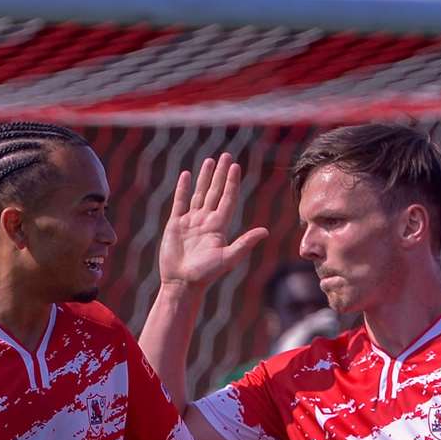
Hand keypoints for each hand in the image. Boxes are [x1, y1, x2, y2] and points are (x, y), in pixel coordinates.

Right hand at [158, 153, 267, 288]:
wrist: (182, 283)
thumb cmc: (205, 274)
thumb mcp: (228, 258)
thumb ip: (245, 243)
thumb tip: (265, 231)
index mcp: (219, 227)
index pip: (227, 199)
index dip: (231, 183)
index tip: (235, 166)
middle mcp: (206, 222)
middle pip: (215, 192)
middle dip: (220, 174)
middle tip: (226, 156)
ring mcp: (191, 222)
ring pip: (199, 194)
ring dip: (204, 178)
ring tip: (209, 161)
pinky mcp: (175, 225)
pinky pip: (180, 202)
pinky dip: (183, 188)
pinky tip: (187, 175)